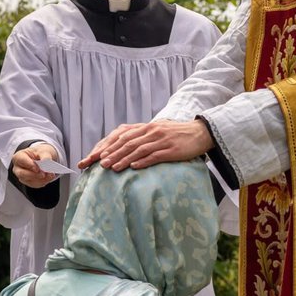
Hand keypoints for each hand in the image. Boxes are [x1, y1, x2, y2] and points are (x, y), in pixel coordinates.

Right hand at [11, 143, 59, 187]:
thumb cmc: (40, 153)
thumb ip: (45, 156)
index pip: (21, 160)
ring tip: (50, 175)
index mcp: (19, 156)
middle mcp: (18, 167)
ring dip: (41, 179)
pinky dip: (43, 181)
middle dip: (34, 175)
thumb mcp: (43, 151)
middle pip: (22, 173)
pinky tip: (49, 177)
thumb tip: (46, 162)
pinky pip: (34, 184)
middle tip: (44, 174)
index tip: (37, 168)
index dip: (29, 164)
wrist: (43, 158)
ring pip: (29, 181)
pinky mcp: (28, 182)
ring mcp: (22, 176)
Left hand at [78, 120, 213, 171]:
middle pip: (127, 143)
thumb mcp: (158, 131)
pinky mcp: (171, 150)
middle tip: (99, 164)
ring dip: (123, 159)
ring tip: (112, 168)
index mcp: (146, 127)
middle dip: (112, 153)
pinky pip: (154, 156)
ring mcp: (161, 140)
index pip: (122, 135)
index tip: (96, 155)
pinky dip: (143, 161)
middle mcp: (152, 131)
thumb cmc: (176, 135)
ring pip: (138, 149)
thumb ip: (142, 137)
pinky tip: (133, 167)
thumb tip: (124, 148)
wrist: (200, 133)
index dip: (109, 145)